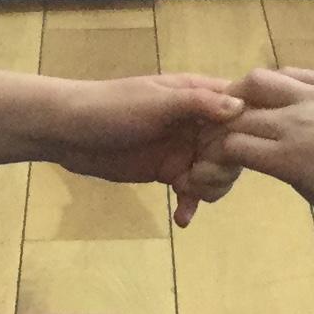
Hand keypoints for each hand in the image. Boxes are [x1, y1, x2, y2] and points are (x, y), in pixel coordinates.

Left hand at [50, 72, 249, 225]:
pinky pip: (191, 191)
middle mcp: (197, 122)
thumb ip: (198, 104)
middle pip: (233, 148)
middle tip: (201, 175)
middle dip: (224, 167)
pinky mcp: (168, 171)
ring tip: (187, 191)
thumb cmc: (112, 108)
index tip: (231, 149)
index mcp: (198, 95)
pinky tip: (181, 219)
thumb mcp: (156, 103)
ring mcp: (183, 148)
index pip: (240, 109)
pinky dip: (190, 205)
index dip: (245, 131)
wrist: (68, 131)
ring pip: (217, 172)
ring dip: (209, 187)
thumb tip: (240, 108)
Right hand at [212, 65, 313, 222]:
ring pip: (258, 81)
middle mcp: (292, 122)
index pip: (231, 148)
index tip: (213, 165)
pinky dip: (275, 81)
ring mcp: (312, 97)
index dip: (214, 157)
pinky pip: (292, 73)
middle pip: (236, 116)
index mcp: (288, 158)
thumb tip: (283, 165)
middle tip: (215, 138)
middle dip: (218, 129)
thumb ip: (297, 181)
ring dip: (240, 93)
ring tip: (239, 106)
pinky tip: (276, 93)